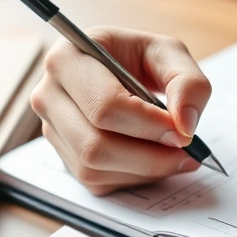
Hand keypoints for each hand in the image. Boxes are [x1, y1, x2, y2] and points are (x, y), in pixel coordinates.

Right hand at [30, 27, 211, 194]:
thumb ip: (188, 83)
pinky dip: (133, 177)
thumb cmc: (141, 58)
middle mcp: (48, 95)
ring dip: (144, 169)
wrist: (124, 70)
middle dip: (149, 155)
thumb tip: (184, 125)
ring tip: (176, 154)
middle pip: (94, 145)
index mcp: (68, 58)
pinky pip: (97, 181)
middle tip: (185, 148)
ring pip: (94, 168)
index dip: (147, 124)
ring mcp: (52, 129)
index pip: (103, 105)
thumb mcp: (171, 55)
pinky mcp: (64, 156)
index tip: (181, 131)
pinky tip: (153, 158)